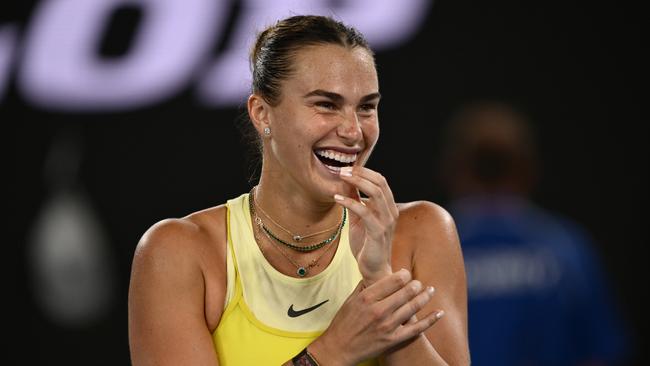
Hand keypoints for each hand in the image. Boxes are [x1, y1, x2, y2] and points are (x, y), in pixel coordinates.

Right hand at [308, 269, 442, 364]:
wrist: (339, 348)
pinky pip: (417, 329)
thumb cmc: (343, 323)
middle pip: (407, 291)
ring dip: (425, 296)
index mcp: (367, 297)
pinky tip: (439, 313)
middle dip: (416, 284)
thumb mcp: (350, 299)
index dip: (405, 274)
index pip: (394, 280)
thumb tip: (377, 274)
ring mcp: (387, 325)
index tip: (407, 273)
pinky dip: (430, 320)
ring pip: (413, 307)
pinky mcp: (393, 339)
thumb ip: (365, 286)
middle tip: (419, 282)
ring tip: (431, 290)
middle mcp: (379, 310)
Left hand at [334, 166, 398, 283]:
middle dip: (360, 173)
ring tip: (340, 178)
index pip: (380, 180)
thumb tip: (345, 183)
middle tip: (342, 170)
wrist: (373, 269)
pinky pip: (365, 212)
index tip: (346, 168)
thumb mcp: (358, 218)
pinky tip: (336, 199)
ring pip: (376, 193)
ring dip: (357, 182)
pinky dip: (350, 202)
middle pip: (380, 182)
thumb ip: (355, 201)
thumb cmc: (366, 244)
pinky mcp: (378, 232)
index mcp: (388, 207)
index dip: (364, 171)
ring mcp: (386, 222)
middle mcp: (391, 212)